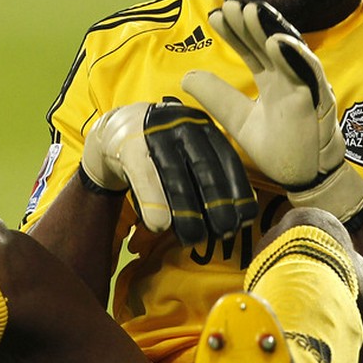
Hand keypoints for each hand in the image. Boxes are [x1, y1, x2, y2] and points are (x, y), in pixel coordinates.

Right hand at [80, 99, 257, 245]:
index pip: (227, 159)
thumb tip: (240, 219)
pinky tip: (159, 226)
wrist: (117, 128)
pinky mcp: (128, 146)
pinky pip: (143, 175)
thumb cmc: (164, 151)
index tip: (245, 218)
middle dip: (217, 200)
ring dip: (185, 207)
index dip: (238, 189)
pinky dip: (153, 201)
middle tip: (224, 231)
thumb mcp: (190, 155)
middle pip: (204, 166)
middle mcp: (183, 125)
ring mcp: (154, 132)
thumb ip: (211, 179)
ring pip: (173, 172)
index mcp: (205, 128)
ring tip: (193, 237)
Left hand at [182, 0, 362, 221]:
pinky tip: (277, 41)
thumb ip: (216, 97)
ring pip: (288, 51)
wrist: (304, 177)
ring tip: (251, 12)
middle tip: (230, 6)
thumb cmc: (280, 148)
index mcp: (272, 80)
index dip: (235, 33)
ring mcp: (303, 86)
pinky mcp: (317, 100)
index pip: (251, 49)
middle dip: (250, 24)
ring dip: (270, 30)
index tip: (215, 18)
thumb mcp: (238, 120)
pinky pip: (308, 74)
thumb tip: (186, 76)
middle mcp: (288, 78)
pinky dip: (294, 56)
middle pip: (267, 43)